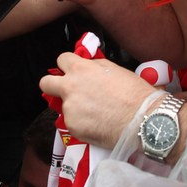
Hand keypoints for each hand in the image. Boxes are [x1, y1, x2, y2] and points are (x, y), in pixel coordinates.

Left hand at [38, 54, 152, 148]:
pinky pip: (73, 122)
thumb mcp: (115, 69)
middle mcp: (70, 87)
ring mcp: (69, 108)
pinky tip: (98, 123)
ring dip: (75, 108)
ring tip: (95, 113)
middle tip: (66, 91)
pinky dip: (82, 123)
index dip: (68, 65)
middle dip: (52, 85)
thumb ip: (95, 67)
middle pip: (46, 83)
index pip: (61, 59)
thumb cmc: (134, 93)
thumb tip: (88, 68)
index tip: (73, 71)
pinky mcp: (72, 126)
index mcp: (80, 69)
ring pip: (63, 106)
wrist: (141, 119)